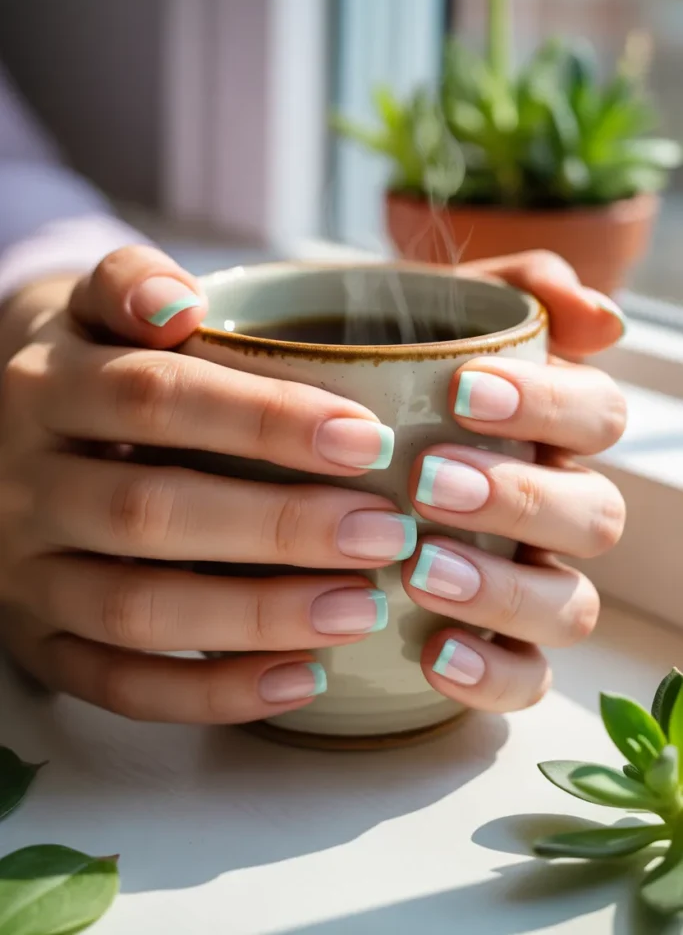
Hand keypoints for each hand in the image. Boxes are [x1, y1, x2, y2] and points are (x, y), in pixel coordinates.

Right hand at [0, 246, 415, 722]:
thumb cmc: (80, 360)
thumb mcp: (86, 302)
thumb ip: (131, 283)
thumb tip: (180, 303)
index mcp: (46, 388)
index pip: (155, 398)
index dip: (262, 420)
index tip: (367, 440)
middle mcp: (24, 486)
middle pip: (149, 513)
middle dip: (278, 527)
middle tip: (386, 532)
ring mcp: (26, 574)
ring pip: (135, 612)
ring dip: (257, 618)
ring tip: (361, 607)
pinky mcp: (38, 642)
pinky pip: (119, 685)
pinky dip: (213, 693)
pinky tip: (303, 678)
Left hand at [403, 251, 626, 712]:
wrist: (309, 440)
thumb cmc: (384, 364)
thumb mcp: (437, 311)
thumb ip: (520, 290)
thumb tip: (602, 317)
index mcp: (553, 430)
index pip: (595, 416)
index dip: (547, 407)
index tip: (460, 393)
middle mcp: (555, 508)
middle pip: (594, 516)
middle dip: (519, 499)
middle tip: (430, 481)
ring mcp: (531, 580)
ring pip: (570, 605)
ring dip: (504, 590)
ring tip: (421, 570)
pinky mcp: (496, 647)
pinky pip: (527, 677)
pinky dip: (494, 673)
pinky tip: (433, 655)